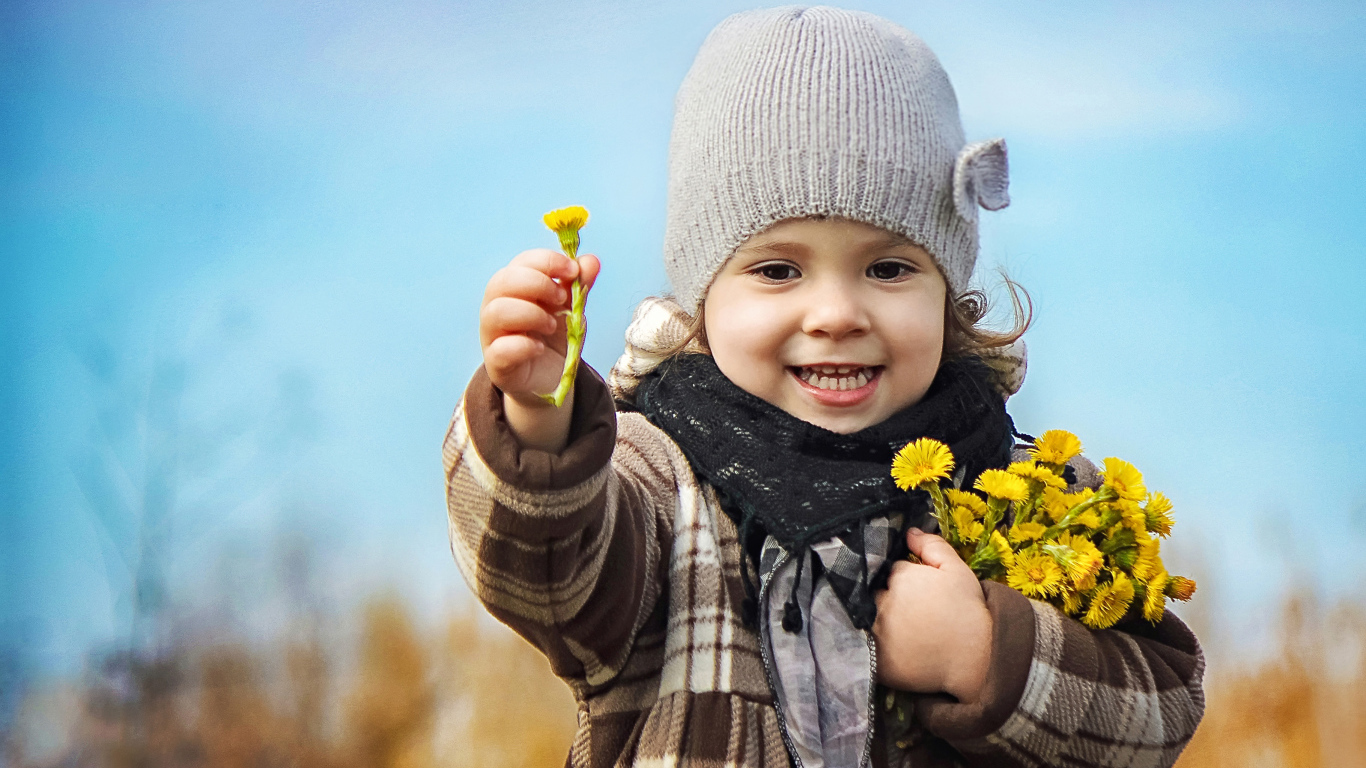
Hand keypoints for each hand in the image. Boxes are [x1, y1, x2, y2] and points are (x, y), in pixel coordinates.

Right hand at [478, 248, 599, 449]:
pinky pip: (499, 349)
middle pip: (502, 281)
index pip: (521, 262)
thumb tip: (591, 261)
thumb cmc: (553, 339)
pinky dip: (523, 346)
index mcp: (515, 288)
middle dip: (537, 284)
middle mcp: (497, 307)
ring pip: (496, 312)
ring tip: (551, 325)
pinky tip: (540, 348)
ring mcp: (492, 336)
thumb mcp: (571, 310)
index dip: (547, 262)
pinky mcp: (496, 364)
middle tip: (561, 299)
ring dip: (530, 314)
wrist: (549, 380)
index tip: (572, 271)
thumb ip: (579, 286)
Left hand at [873, 528, 991, 703]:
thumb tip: (909, 533)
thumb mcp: (957, 571)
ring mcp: (876, 633)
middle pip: (873, 594)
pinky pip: (865, 649)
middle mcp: (882, 603)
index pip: (889, 571)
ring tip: (896, 629)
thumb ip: (932, 547)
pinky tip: (889, 647)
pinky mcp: (876, 661)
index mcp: (899, 578)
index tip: (912, 589)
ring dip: (873, 620)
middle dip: (883, 597)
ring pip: (866, 619)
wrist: (978, 660)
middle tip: (904, 610)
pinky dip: (871, 646)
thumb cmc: (969, 612)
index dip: (899, 578)